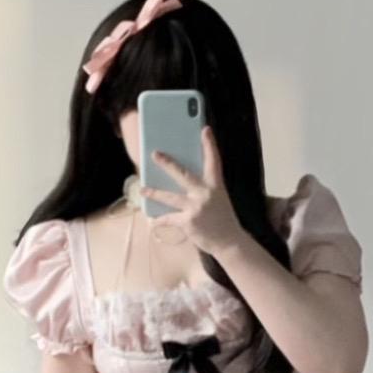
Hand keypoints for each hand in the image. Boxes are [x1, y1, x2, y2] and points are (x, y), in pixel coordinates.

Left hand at [141, 126, 243, 257]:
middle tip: (155, 154)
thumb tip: (184, 181)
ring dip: (154, 193)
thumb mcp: (219, 199)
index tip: (205, 130)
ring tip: (143, 189)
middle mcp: (205, 193)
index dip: (209, 145)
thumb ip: (204, 189)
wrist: (229, 242)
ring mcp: (195, 207)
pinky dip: (159, 220)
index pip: (214, 161)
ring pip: (169, 197)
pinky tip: (152, 221)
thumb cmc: (223, 219)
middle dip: (167, 164)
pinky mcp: (187, 221)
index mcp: (216, 186)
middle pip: (183, 174)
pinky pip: (168, 218)